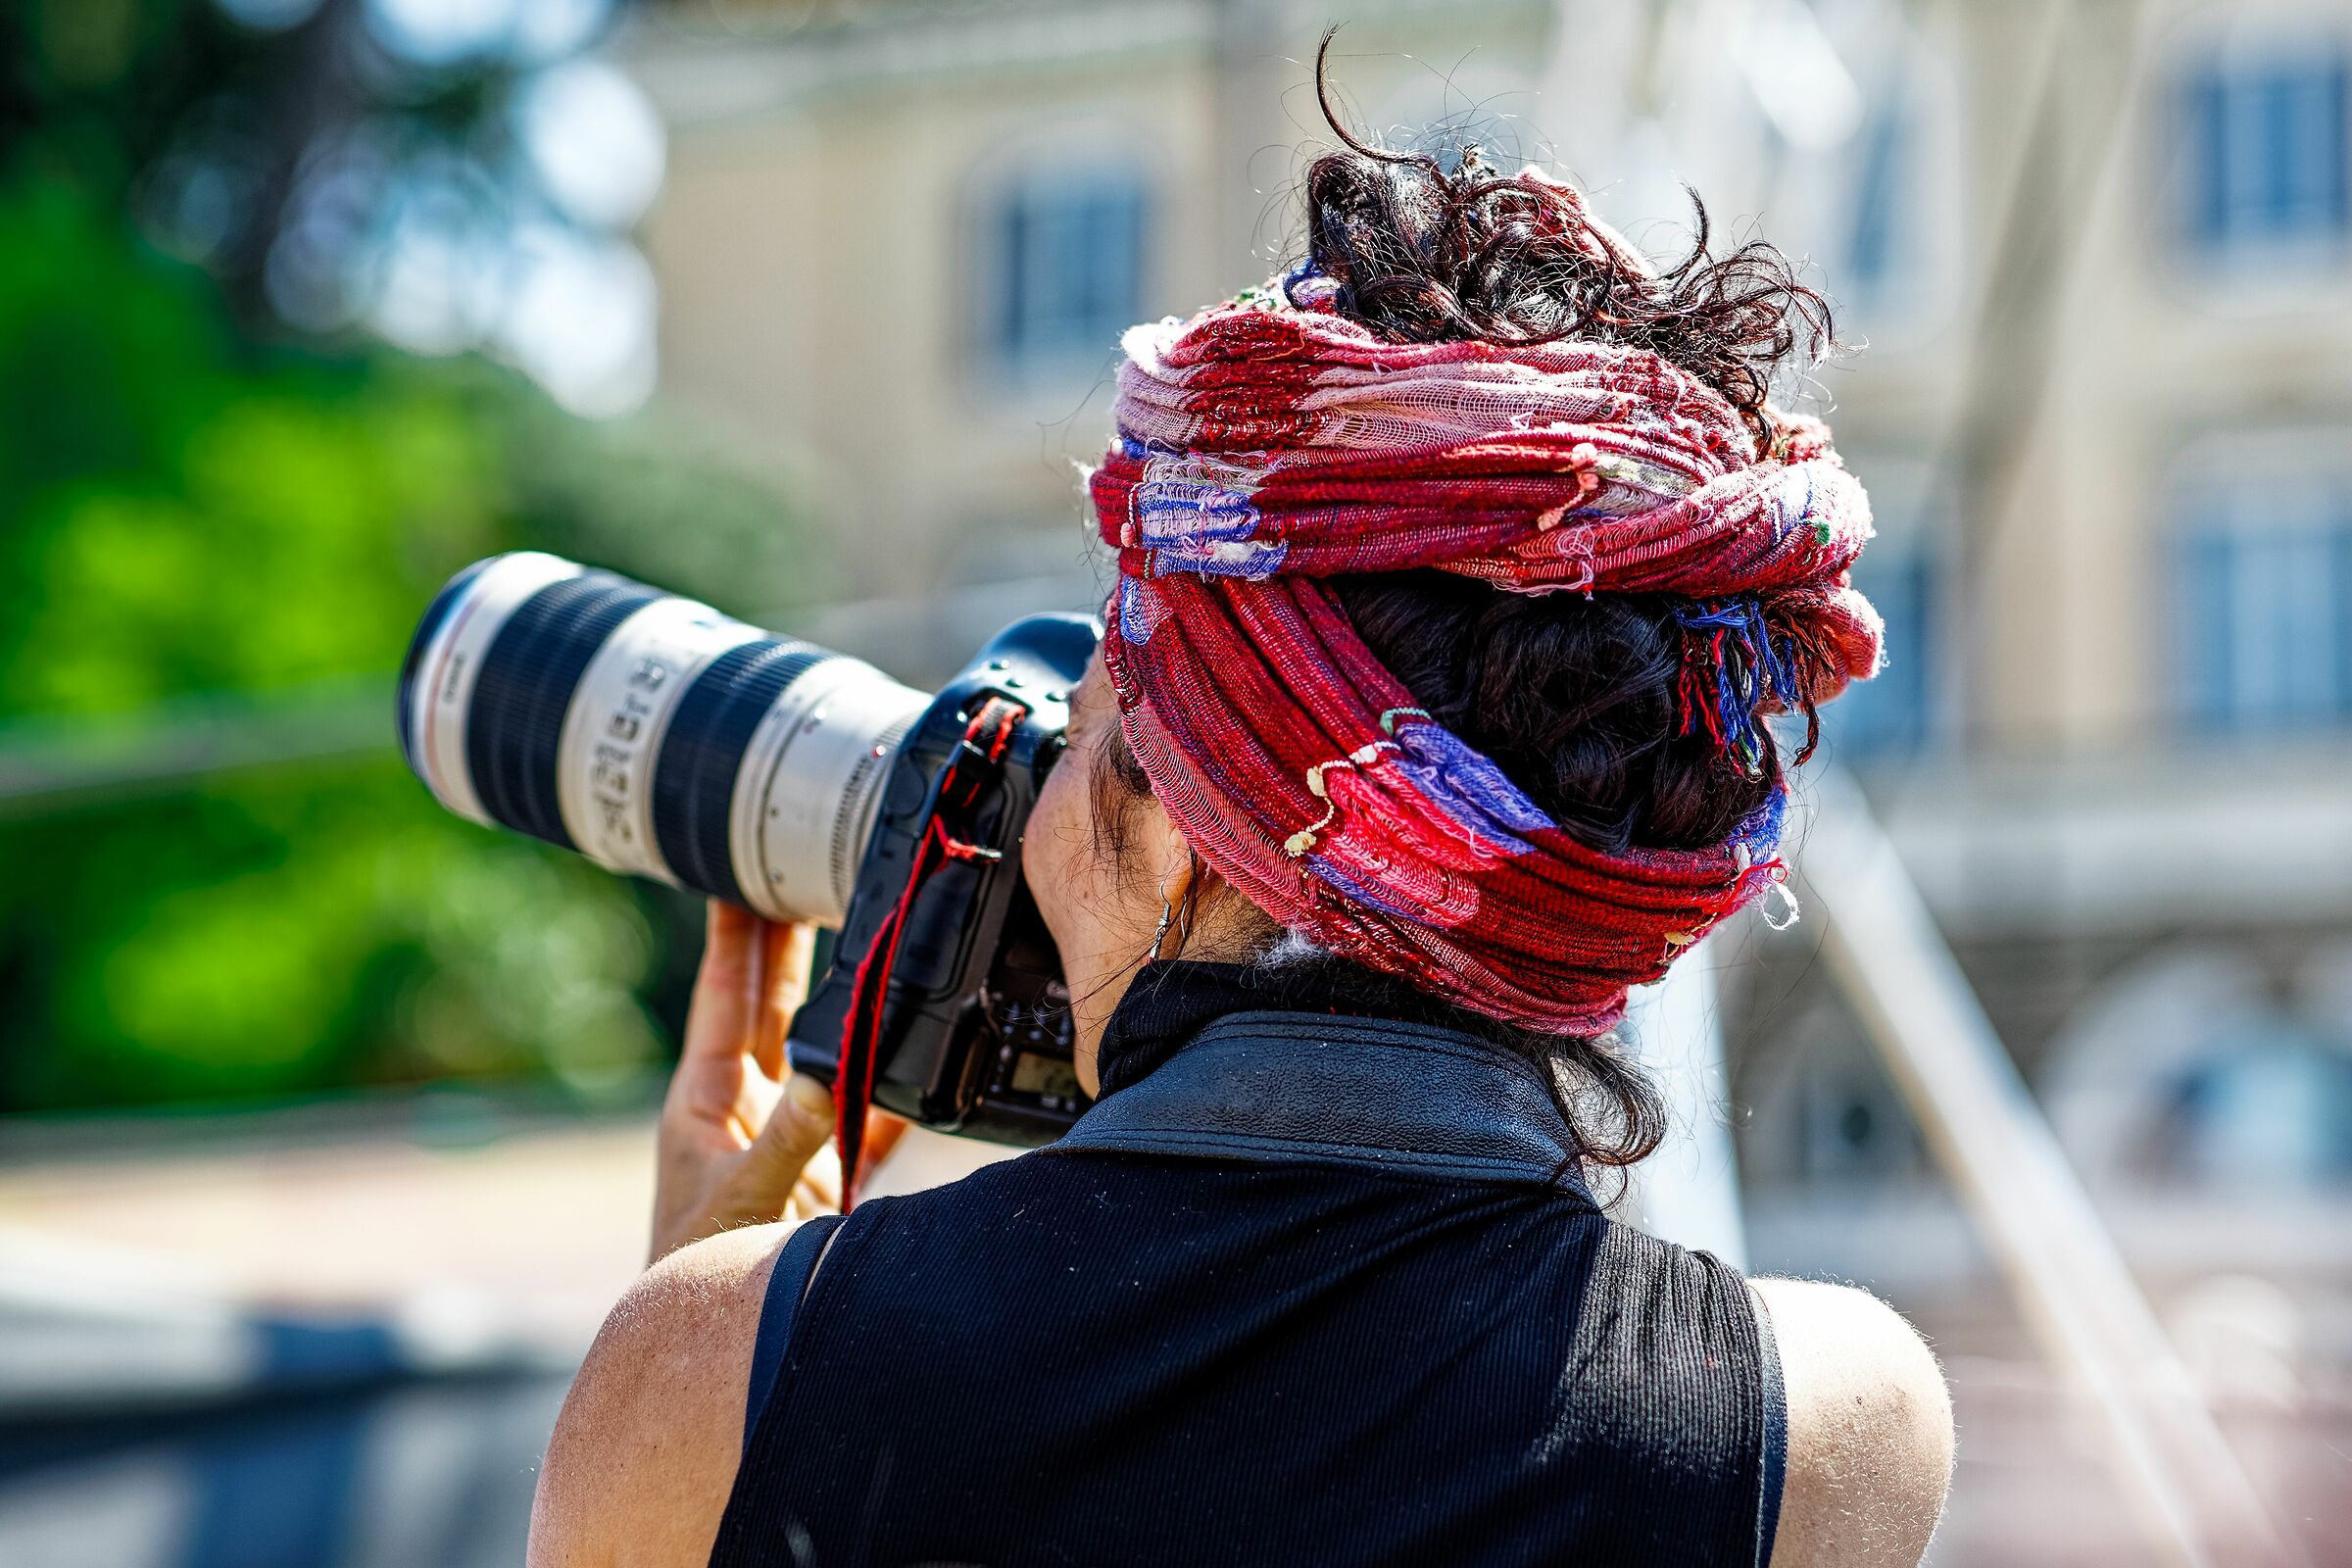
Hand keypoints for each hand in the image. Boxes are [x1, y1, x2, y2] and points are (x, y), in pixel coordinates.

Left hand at [647, 903, 899, 1261]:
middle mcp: (747, 1105)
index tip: (734, 868)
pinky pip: (868, 1107)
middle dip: (788, 937)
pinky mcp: (829, 1170)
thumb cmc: (700, 1275)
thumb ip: (787, 1142)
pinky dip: (890, 1076)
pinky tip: (915, 1041)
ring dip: (842, 993)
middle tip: (802, 870)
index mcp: (705, 1098)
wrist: (721, 1347)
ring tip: (862, 931)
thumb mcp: (740, 1205)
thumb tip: (828, 1078)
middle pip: (773, 1002)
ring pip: (822, 1044)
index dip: (732, 933)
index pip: (722, 993)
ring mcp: (790, 1133)